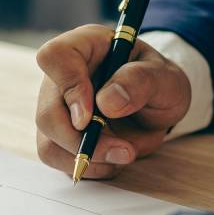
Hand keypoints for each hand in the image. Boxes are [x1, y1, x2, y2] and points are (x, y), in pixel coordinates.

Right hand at [34, 24, 191, 178]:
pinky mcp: (59, 136)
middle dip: (82, 140)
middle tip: (123, 151)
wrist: (157, 106)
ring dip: (87, 158)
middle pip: (48, 112)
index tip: (91, 115)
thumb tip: (107, 102)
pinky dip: (89, 168)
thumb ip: (140, 81)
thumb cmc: (158, 82)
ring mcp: (56, 108)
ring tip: (125, 154)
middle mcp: (61, 77)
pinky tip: (113, 160)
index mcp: (84, 47)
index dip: (69, 87)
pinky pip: (59, 158)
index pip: (54, 57)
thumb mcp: (165, 76)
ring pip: (49, 141)